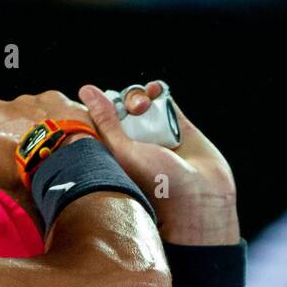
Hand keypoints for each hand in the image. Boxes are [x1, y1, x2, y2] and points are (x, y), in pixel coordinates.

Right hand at [0, 90, 92, 197]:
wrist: (70, 167)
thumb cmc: (32, 185)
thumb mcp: (3, 194)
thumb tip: (0, 186)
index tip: (2, 170)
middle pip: (0, 126)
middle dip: (11, 139)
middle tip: (29, 161)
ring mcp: (24, 101)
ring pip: (26, 113)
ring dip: (34, 127)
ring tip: (51, 149)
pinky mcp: (52, 96)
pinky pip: (52, 107)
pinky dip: (57, 119)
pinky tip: (67, 137)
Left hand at [78, 82, 238, 245]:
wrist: (200, 195)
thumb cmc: (157, 185)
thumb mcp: (122, 153)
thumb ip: (104, 122)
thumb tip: (86, 91)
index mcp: (113, 158)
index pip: (97, 127)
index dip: (97, 111)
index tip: (102, 108)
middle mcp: (132, 146)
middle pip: (117, 111)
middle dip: (120, 103)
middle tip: (132, 111)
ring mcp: (154, 135)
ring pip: (138, 103)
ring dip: (137, 97)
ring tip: (144, 107)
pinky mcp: (176, 125)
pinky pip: (161, 100)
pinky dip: (155, 90)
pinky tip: (154, 91)